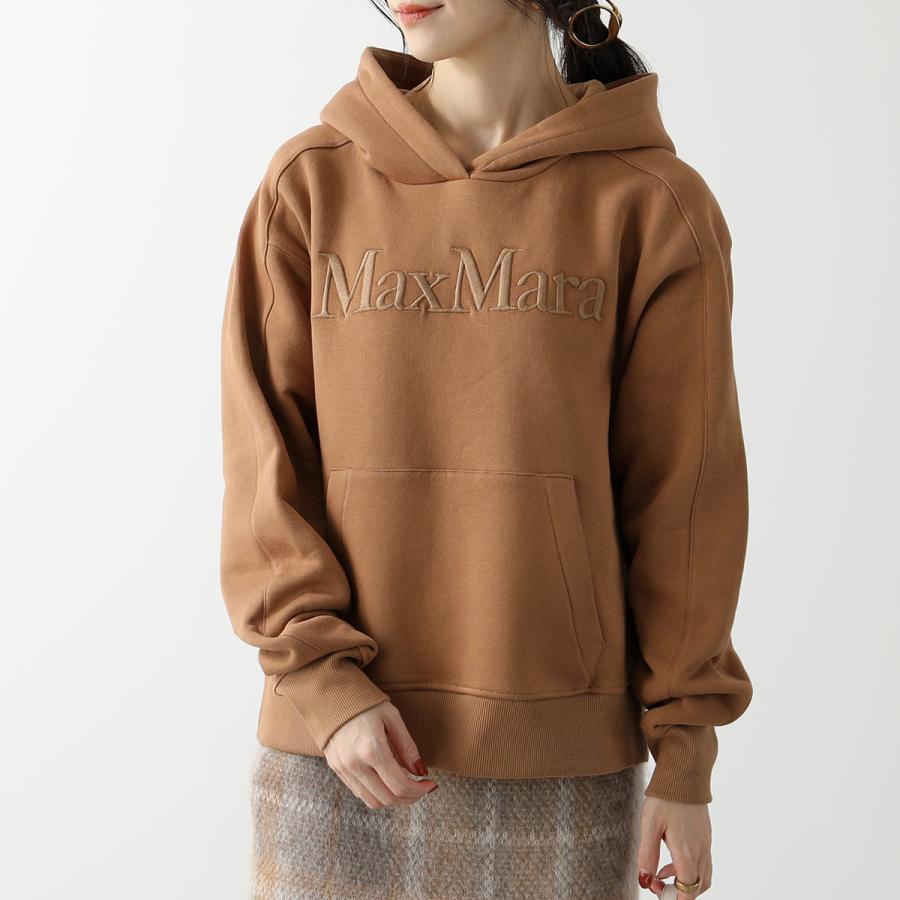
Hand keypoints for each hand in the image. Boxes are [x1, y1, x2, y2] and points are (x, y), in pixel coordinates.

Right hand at [322, 700, 438, 807]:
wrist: (330, 694)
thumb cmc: (365, 702)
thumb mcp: (392, 717)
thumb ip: (406, 746)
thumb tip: (420, 771)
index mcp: (372, 749)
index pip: (399, 785)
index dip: (419, 790)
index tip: (430, 784)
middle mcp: (355, 763)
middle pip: (388, 798)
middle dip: (410, 798)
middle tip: (421, 788)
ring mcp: (343, 768)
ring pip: (373, 801)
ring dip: (394, 799)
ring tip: (406, 786)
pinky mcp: (336, 769)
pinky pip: (359, 792)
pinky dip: (377, 794)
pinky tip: (387, 781)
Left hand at [637, 795, 711, 895]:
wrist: (685, 774)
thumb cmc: (666, 798)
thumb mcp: (650, 825)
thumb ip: (647, 855)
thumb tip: (644, 880)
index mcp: (687, 852)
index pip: (687, 890)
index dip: (673, 898)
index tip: (657, 892)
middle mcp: (701, 851)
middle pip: (697, 888)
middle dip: (680, 894)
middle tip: (659, 886)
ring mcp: (705, 843)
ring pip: (703, 877)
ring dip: (686, 883)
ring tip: (662, 873)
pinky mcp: (705, 836)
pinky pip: (703, 863)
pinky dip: (690, 869)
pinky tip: (671, 857)